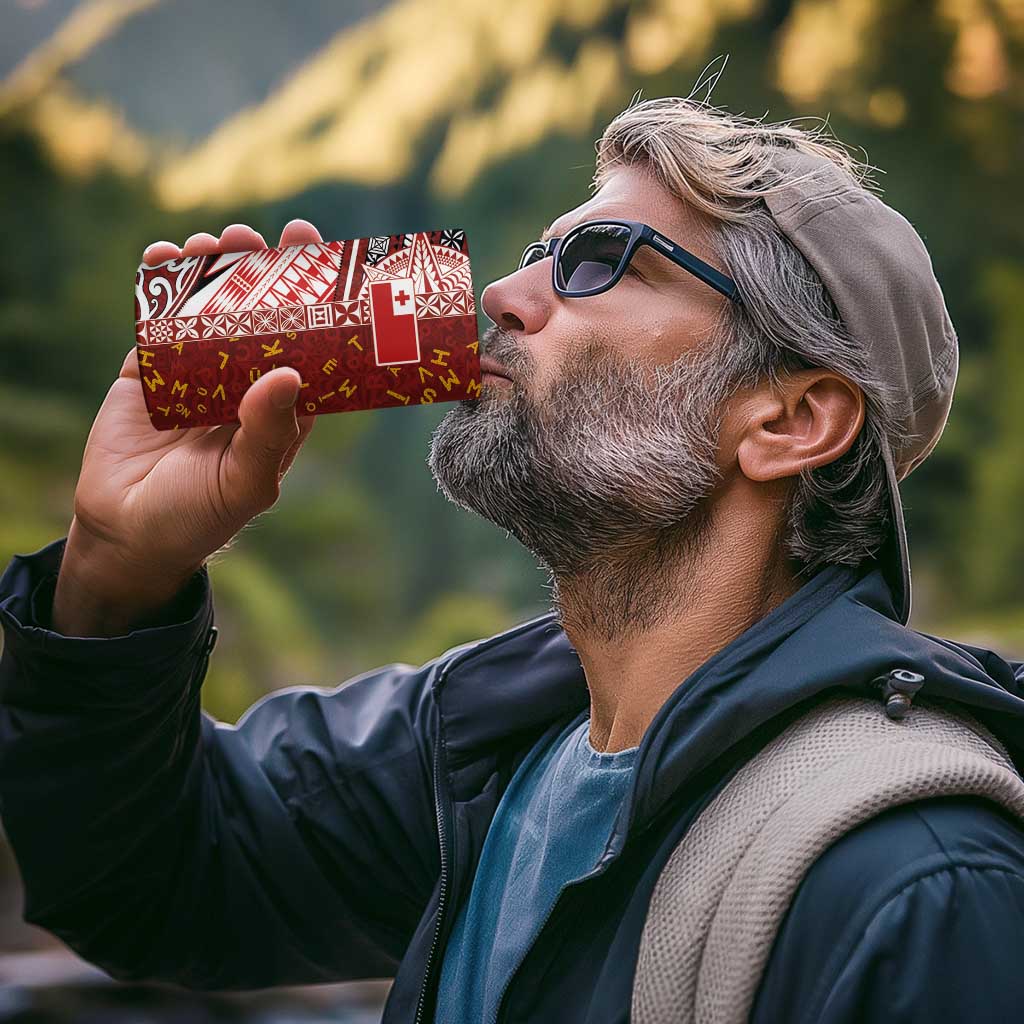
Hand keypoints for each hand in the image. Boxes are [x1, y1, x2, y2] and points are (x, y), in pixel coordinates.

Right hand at [53, 220, 323, 633]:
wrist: (127, 534)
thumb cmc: (199, 517)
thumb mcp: (245, 482)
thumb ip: (268, 433)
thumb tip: (289, 373)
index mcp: (280, 408)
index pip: (307, 345)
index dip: (316, 303)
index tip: (322, 259)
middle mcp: (243, 382)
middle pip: (260, 315)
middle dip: (264, 271)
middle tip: (266, 236)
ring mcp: (195, 372)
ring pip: (209, 308)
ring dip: (214, 269)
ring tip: (217, 240)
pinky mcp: (148, 370)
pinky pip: (157, 319)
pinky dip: (159, 284)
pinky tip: (165, 254)